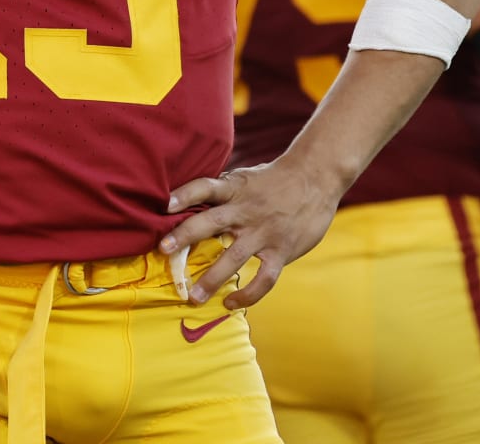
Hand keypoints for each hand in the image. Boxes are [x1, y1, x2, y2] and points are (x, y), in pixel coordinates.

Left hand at [156, 159, 337, 309]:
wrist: (316, 177)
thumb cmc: (275, 179)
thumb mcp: (246, 178)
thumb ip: (222, 192)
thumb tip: (189, 203)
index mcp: (235, 188)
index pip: (205, 187)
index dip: (184, 194)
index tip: (164, 205)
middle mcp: (246, 209)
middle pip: (212, 222)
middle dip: (186, 236)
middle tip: (164, 250)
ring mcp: (264, 232)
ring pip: (234, 257)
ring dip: (212, 278)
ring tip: (194, 297)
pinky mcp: (282, 250)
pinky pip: (264, 278)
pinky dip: (248, 294)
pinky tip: (232, 303)